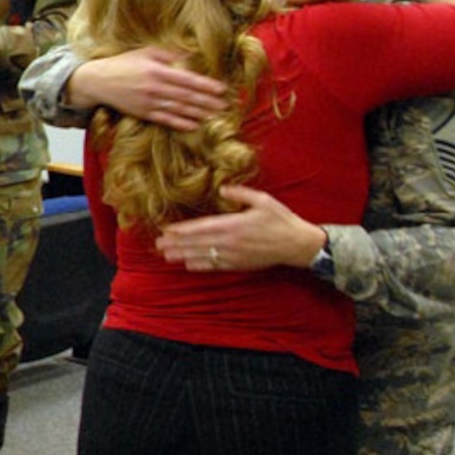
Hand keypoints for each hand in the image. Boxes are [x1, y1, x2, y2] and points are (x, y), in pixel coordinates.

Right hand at [69, 46, 226, 128]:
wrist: (98, 81)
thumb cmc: (124, 63)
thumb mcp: (147, 52)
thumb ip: (170, 55)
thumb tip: (192, 57)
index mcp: (156, 71)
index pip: (187, 79)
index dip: (206, 85)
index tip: (222, 89)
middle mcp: (154, 88)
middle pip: (186, 97)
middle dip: (207, 102)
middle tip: (226, 106)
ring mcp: (148, 102)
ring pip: (178, 110)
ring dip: (199, 113)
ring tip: (216, 116)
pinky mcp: (142, 113)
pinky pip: (165, 120)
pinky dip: (180, 123)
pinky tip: (194, 126)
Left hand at [154, 185, 326, 271]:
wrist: (297, 245)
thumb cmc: (281, 220)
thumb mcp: (263, 200)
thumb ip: (240, 193)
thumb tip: (222, 188)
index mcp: (234, 225)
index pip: (201, 228)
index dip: (182, 230)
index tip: (166, 229)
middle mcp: (230, 242)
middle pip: (196, 243)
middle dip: (176, 244)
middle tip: (157, 245)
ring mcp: (233, 255)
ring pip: (202, 256)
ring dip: (183, 255)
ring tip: (166, 255)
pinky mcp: (238, 265)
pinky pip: (214, 266)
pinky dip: (199, 265)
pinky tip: (187, 264)